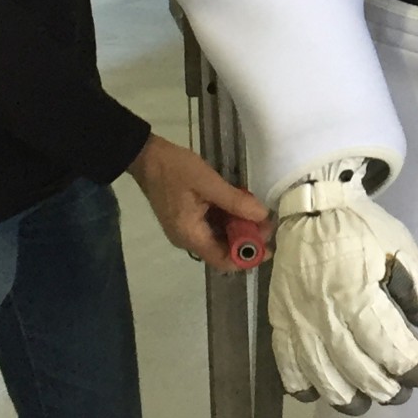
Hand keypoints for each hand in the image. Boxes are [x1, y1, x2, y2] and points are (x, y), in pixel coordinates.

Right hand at [127, 132, 271, 271]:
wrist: (147, 157)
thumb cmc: (175, 169)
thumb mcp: (209, 182)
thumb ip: (236, 201)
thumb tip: (263, 216)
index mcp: (190, 235)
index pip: (222, 260)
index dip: (248, 257)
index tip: (270, 245)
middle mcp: (187, 239)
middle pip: (222, 250)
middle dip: (247, 239)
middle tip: (267, 222)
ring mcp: (186, 230)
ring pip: (219, 237)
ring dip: (239, 228)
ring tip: (258, 213)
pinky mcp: (187, 219)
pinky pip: (212, 226)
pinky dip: (228, 219)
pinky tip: (240, 206)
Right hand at [269, 159, 417, 415]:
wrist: (312, 207)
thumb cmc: (361, 227)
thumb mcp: (402, 245)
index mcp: (359, 296)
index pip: (390, 348)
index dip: (412, 368)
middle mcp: (327, 317)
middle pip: (360, 372)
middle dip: (387, 388)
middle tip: (402, 390)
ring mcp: (300, 324)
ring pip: (324, 380)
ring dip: (350, 398)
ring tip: (367, 399)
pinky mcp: (280, 324)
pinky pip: (288, 369)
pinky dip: (305, 387)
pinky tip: (321, 390)